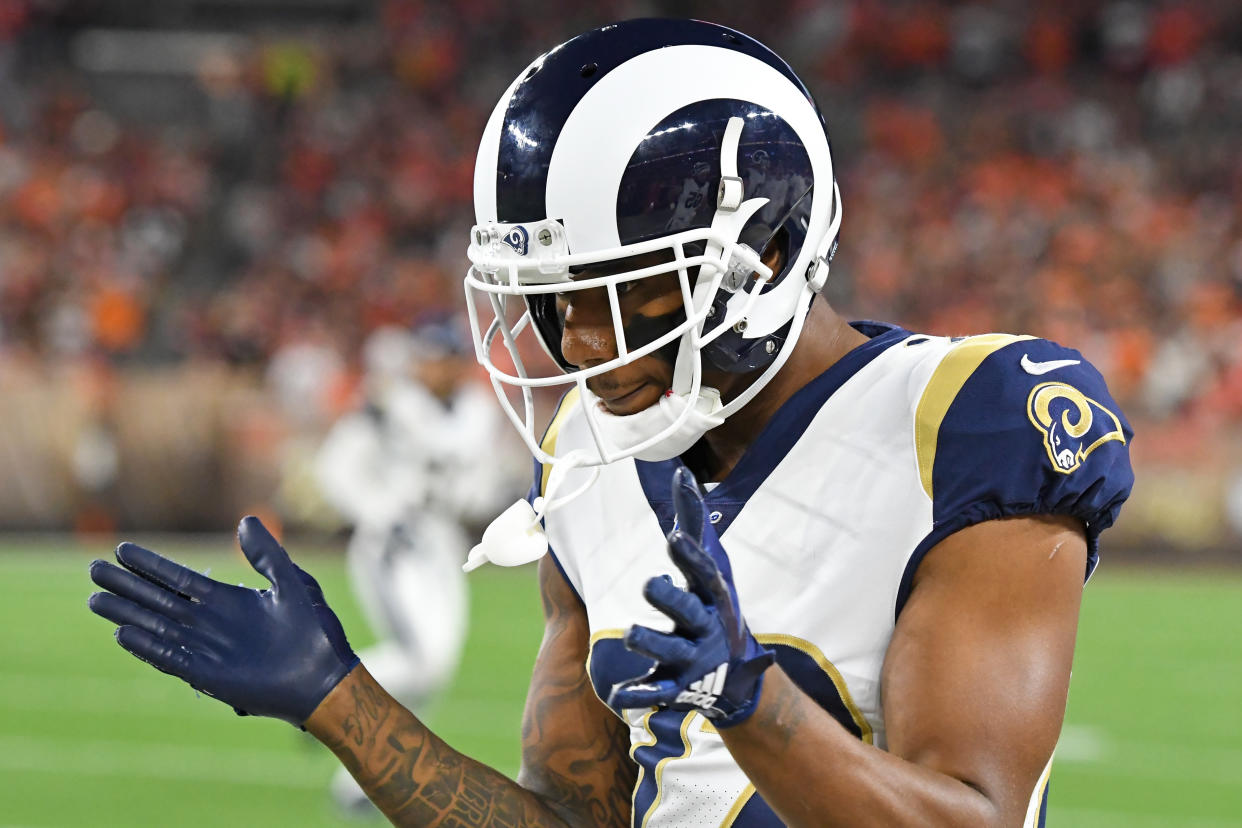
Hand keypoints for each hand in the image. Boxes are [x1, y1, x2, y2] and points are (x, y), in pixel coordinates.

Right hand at [88, 516, 358, 726]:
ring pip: (158, 626)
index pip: (179, 578)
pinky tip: (123, 634)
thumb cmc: (315, 630)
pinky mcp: (208, 675)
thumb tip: (245, 521)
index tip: (123, 550)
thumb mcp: (292, 582)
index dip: (152, 565)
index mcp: (228, 600)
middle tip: (94, 569)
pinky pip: (170, 658)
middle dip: (128, 585)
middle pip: (159, 600)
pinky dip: (147, 646)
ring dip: (128, 614)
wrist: (327, 676)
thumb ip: (267, 554)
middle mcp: (211, 623)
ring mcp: (207, 649)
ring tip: (96, 599)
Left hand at [609, 467, 773, 726]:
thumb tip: (680, 471)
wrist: (735, 676)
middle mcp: (705, 627)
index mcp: (713, 595)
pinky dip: (639, 694)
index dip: (691, 556)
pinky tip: (617, 695)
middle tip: (649, 583)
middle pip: (689, 612)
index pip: (704, 573)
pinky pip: (657, 692)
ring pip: (671, 651)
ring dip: (652, 642)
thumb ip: (693, 521)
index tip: (674, 536)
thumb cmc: (712, 605)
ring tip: (631, 634)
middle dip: (671, 599)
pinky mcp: (678, 688)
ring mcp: (692, 659)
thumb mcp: (709, 566)